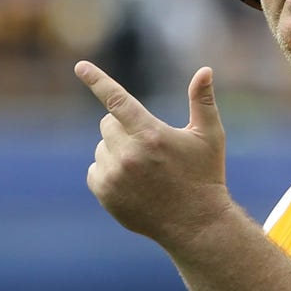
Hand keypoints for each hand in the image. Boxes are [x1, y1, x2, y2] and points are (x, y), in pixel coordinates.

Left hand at [75, 60, 230, 247]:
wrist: (196, 224)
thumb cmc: (205, 175)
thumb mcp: (210, 136)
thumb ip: (203, 101)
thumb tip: (205, 70)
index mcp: (151, 135)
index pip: (117, 101)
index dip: (97, 81)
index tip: (80, 67)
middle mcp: (129, 154)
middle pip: (107, 124)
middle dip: (124, 127)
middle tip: (148, 144)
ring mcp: (114, 175)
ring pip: (101, 147)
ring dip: (117, 150)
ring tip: (145, 169)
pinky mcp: (105, 194)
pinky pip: (95, 169)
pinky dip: (109, 171)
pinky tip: (133, 183)